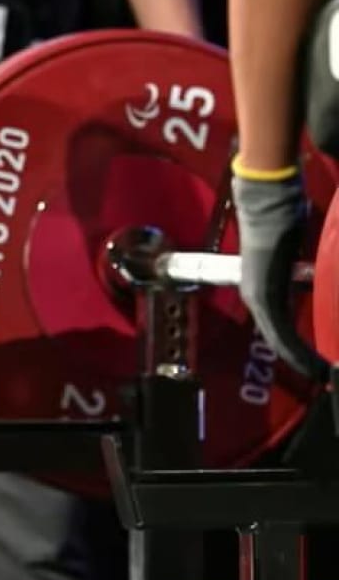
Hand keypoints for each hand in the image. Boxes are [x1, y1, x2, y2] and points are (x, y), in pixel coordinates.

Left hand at [232, 169, 327, 380]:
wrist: (266, 203)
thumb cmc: (282, 221)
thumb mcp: (300, 259)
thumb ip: (307, 276)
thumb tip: (322, 283)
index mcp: (264, 289)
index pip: (281, 330)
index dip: (299, 351)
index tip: (318, 367)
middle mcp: (256, 296)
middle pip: (280, 341)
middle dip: (303, 361)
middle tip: (322, 376)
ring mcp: (257, 296)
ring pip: (279, 341)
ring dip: (301, 360)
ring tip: (321, 375)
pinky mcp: (262, 295)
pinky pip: (279, 333)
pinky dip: (296, 352)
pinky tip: (312, 365)